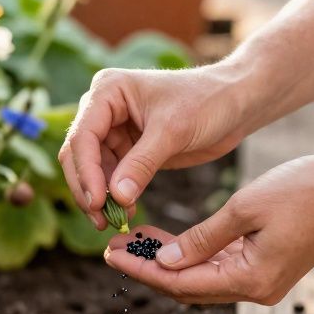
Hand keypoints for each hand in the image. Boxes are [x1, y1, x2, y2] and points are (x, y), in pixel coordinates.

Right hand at [59, 64, 257, 227]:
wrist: (236, 103)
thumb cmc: (207, 101)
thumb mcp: (173, 131)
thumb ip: (142, 163)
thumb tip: (117, 197)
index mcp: (108, 91)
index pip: (83, 136)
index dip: (86, 172)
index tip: (97, 203)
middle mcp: (104, 108)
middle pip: (78, 154)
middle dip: (87, 187)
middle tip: (99, 220)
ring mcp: (114, 129)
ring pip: (92, 169)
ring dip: (99, 196)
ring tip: (112, 223)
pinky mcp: (129, 149)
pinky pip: (112, 176)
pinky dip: (115, 196)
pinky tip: (124, 213)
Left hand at [104, 155, 313, 303]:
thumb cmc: (306, 190)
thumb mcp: (245, 208)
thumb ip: (202, 238)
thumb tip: (165, 261)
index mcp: (251, 280)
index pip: (181, 283)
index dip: (142, 269)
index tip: (111, 255)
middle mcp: (257, 290)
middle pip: (188, 288)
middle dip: (149, 269)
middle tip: (113, 249)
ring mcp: (264, 282)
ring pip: (202, 279)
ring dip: (168, 263)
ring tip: (133, 242)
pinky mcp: (269, 269)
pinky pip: (221, 269)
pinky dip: (193, 256)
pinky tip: (168, 240)